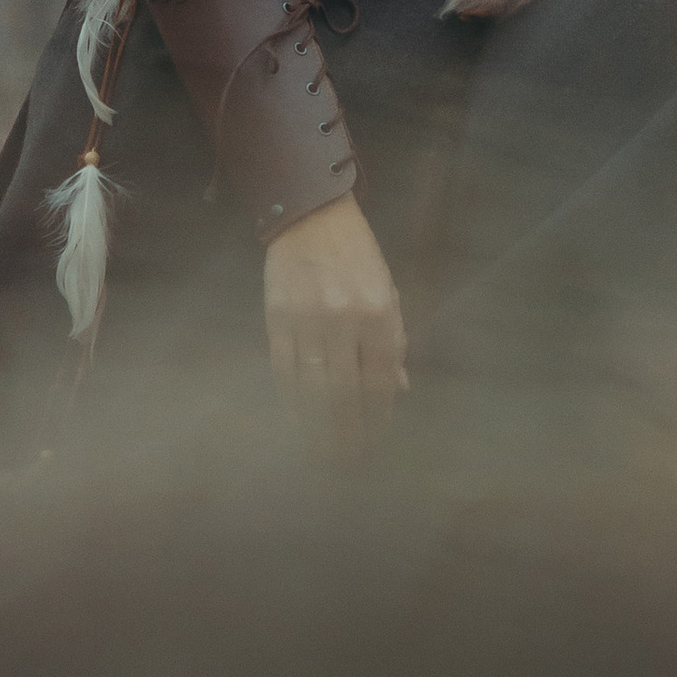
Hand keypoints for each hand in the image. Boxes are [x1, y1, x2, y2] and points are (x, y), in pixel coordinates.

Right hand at [263, 192, 406, 457]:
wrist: (310, 215)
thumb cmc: (357, 254)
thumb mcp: (387, 290)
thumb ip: (394, 339)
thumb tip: (400, 389)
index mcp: (377, 312)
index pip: (379, 381)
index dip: (377, 417)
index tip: (375, 441)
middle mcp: (343, 319)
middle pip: (344, 393)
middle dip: (346, 433)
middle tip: (347, 462)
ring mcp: (306, 320)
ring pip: (311, 389)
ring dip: (317, 427)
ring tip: (322, 453)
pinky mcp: (276, 318)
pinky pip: (282, 370)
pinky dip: (289, 400)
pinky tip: (296, 419)